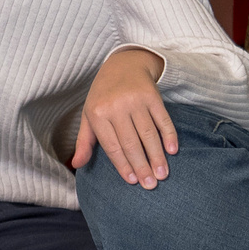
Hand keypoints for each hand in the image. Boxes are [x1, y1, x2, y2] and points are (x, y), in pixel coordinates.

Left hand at [71, 47, 174, 188]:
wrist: (123, 64)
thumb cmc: (103, 95)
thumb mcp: (89, 115)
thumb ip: (84, 141)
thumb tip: (76, 165)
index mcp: (98, 113)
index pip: (112, 146)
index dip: (123, 165)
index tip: (133, 182)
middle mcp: (116, 106)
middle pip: (131, 143)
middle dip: (141, 166)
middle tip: (150, 185)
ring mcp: (135, 100)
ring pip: (148, 134)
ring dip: (157, 156)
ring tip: (162, 174)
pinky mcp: (152, 95)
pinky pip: (162, 119)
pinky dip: (168, 135)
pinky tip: (172, 151)